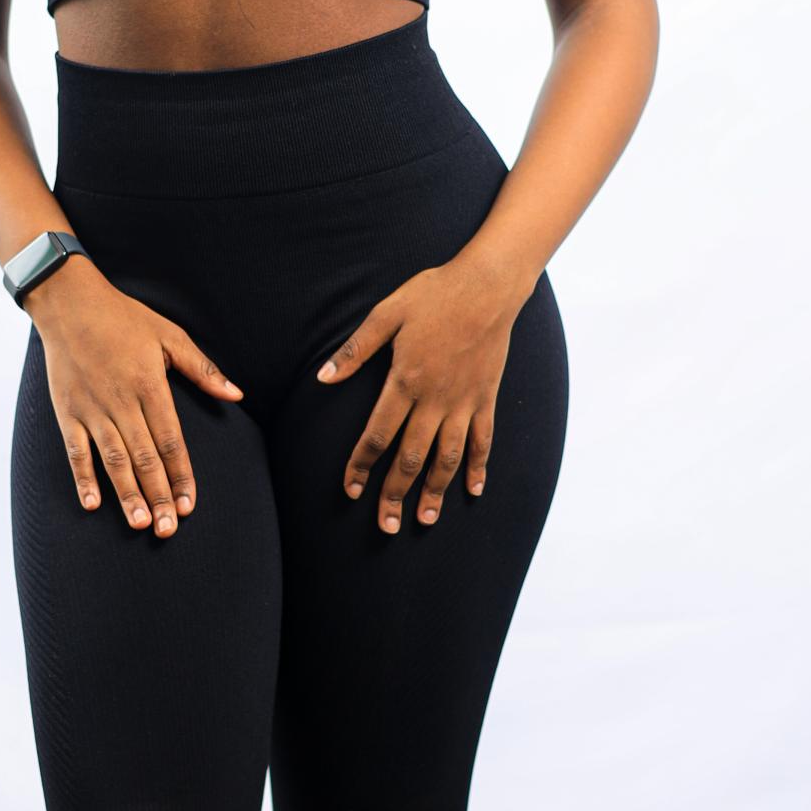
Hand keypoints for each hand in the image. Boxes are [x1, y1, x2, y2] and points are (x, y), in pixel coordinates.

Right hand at [25, 257, 242, 537]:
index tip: (190, 505)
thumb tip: (236, 394)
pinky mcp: (66, 411)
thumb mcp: (170, 335)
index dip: (182, 475)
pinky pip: (75, 450)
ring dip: (126, 494)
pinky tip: (93, 504)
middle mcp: (121, 401)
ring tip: (139, 523)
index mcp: (150, 385)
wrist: (69, 302)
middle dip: (158, 495)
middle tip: (167, 529)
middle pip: (144, 458)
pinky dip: (83, 478)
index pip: (171, 441)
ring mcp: (91, 408)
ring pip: (113, 459)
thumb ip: (202, 369)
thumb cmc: (124, 318)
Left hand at [316, 250, 527, 531]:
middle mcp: (435, 399)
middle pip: (410, 458)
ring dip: (435, 492)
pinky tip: (472, 490)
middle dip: (394, 494)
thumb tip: (323, 377)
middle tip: (384, 525)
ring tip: (424, 519)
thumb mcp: (387, 313)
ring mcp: (464, 401)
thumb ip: (356, 349)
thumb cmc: (434, 293)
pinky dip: (478, 467)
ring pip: (447, 458)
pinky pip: (484, 440)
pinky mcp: (486, 397)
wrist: (488, 284)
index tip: (350, 490)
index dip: (361, 466)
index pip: (377, 436)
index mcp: (405, 380)